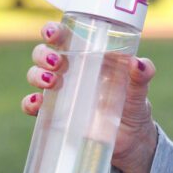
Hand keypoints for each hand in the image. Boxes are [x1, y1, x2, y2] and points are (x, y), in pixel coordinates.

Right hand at [21, 22, 158, 172]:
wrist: (129, 141)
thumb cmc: (134, 105)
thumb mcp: (139, 90)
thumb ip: (142, 76)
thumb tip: (139, 63)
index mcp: (91, 56)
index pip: (67, 36)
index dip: (55, 31)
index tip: (53, 34)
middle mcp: (72, 70)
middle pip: (45, 53)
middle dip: (43, 54)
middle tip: (56, 62)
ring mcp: (61, 92)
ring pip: (36, 75)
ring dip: (36, 74)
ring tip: (51, 82)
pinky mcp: (55, 114)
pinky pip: (34, 105)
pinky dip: (30, 103)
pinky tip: (36, 104)